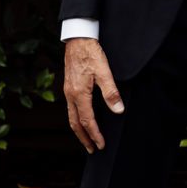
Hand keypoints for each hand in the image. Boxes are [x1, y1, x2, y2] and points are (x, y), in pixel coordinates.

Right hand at [63, 37, 123, 152]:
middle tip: (92, 149)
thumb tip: (118, 110)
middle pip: (75, 123)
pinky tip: (83, 119)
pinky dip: (76, 119)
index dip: (95, 134)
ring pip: (71, 116)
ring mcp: (68, 91)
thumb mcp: (104, 72)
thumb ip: (111, 92)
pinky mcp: (69, 86)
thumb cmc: (91, 53)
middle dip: (83, 138)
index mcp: (79, 94)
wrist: (78, 38)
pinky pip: (70, 108)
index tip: (101, 145)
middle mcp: (70, 95)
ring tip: (86, 139)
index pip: (87, 121)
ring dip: (79, 130)